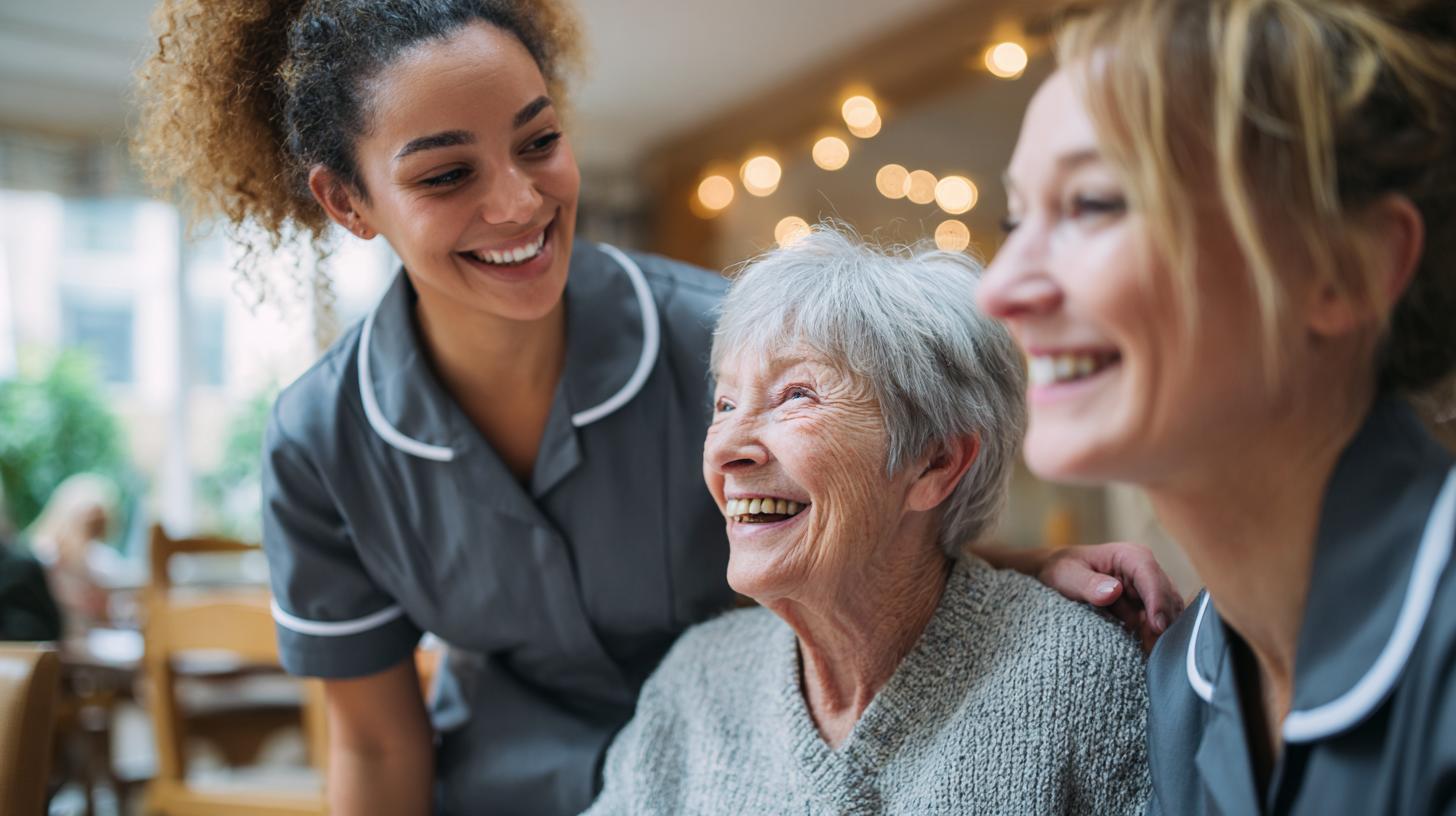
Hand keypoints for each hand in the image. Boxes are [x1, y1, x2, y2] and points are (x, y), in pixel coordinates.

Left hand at [1037, 542, 1184, 651]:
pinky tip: (1145, 651)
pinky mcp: (1145, 607)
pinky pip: (1157, 624)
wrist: (1057, 576)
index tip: (1157, 627)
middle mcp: (1145, 571)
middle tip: (1154, 649)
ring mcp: (1148, 590)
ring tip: (1150, 654)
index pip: (1151, 577)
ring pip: (1168, 613)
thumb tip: (1113, 591)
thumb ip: (1088, 584)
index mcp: (1130, 556)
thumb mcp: (1067, 575)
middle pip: (1167, 598)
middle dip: (1164, 623)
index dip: (1158, 602)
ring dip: (1161, 633)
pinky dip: (1154, 638)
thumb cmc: (1061, 570)